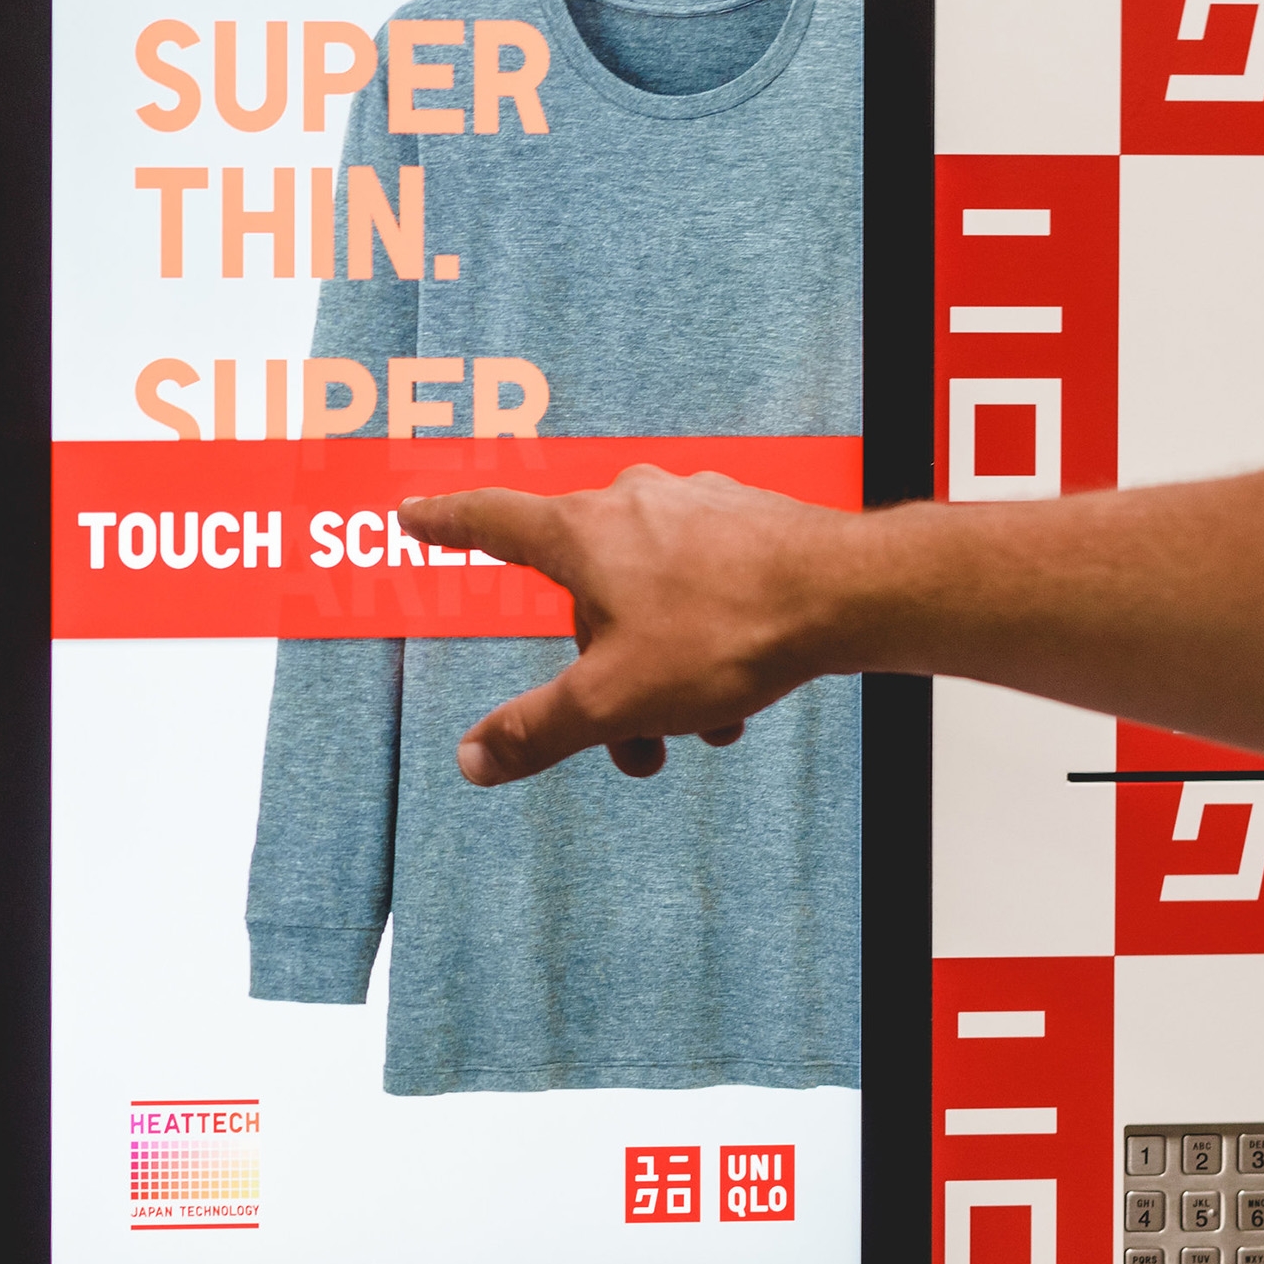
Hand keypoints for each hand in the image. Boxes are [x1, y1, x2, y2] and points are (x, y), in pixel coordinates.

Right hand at [398, 465, 860, 784]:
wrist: (847, 594)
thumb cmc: (728, 630)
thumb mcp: (616, 701)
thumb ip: (538, 731)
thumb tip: (473, 760)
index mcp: (583, 532)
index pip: (491, 520)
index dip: (446, 522)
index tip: (416, 514)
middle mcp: (632, 503)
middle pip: (585, 598)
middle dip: (602, 676)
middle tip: (635, 741)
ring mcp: (693, 506)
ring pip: (648, 602)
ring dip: (661, 671)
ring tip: (702, 724)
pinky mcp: (746, 523)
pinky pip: (701, 589)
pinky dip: (705, 643)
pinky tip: (739, 691)